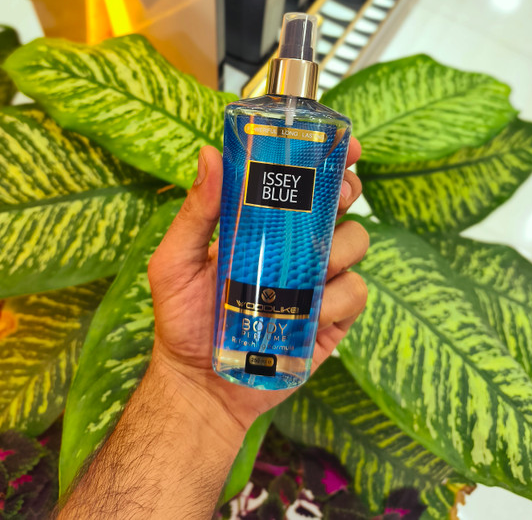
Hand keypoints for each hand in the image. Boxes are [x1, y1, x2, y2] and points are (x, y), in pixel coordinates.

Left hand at [147, 141, 367, 439]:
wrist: (201, 385)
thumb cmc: (182, 320)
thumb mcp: (176, 261)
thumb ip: (195, 212)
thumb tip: (210, 154)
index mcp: (265, 224)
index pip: (304, 181)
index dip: (331, 159)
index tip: (347, 146)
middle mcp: (297, 246)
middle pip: (341, 203)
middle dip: (346, 191)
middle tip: (336, 195)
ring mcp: (318, 281)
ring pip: (355, 243)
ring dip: (339, 250)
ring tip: (305, 274)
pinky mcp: (331, 318)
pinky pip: (355, 292)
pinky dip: (338, 299)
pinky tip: (310, 313)